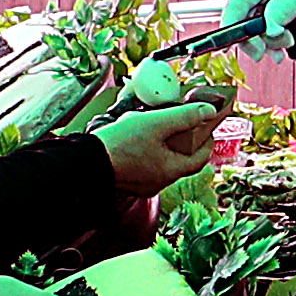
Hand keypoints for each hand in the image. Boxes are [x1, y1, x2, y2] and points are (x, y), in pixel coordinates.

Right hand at [95, 98, 225, 191]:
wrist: (86, 162)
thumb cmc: (120, 145)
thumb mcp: (156, 123)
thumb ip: (185, 116)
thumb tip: (210, 111)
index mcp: (171, 170)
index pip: (200, 158)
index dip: (207, 141)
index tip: (208, 127)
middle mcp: (159, 181)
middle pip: (181, 159)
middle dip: (184, 139)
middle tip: (183, 122)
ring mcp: (143, 183)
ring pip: (162, 161)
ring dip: (164, 143)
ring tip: (155, 124)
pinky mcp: (129, 180)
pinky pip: (145, 164)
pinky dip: (148, 149)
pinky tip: (136, 136)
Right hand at [229, 0, 295, 48]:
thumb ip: (284, 9)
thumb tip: (270, 30)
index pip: (233, 9)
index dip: (234, 32)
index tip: (248, 50)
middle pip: (239, 22)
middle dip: (259, 41)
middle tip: (281, 48)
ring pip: (247, 29)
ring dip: (267, 42)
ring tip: (287, 43)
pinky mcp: (258, 6)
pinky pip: (256, 27)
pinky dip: (268, 37)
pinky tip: (282, 42)